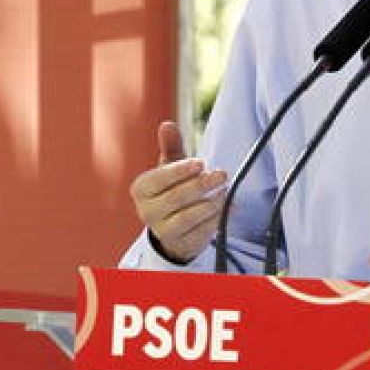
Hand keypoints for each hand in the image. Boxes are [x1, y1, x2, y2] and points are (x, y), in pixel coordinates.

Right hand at [128, 121, 227, 264]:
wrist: (173, 226)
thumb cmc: (171, 189)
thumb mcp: (170, 167)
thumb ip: (170, 146)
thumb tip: (167, 125)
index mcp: (141, 189)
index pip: (159, 178)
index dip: (180, 170)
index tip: (201, 162)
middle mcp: (146, 212)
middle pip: (175, 198)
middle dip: (201, 185)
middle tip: (221, 174)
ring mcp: (162, 231)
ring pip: (188, 217)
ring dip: (211, 203)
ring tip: (225, 191)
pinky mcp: (181, 244)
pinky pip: (201, 232)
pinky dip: (217, 219)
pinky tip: (228, 207)